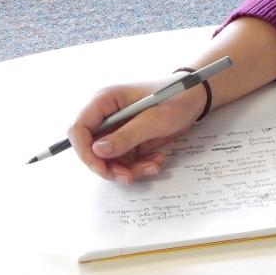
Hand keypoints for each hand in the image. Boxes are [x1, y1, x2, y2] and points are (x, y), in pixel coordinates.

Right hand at [68, 80, 205, 183]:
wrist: (196, 98)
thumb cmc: (176, 98)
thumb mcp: (153, 119)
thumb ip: (126, 136)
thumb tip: (97, 151)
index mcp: (105, 101)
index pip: (79, 129)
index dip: (84, 152)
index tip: (101, 168)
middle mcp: (106, 116)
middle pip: (92, 149)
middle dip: (109, 167)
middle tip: (129, 177)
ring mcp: (117, 129)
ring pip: (109, 160)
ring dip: (128, 169)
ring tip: (153, 166)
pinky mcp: (128, 140)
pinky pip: (125, 160)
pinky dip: (138, 166)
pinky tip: (157, 161)